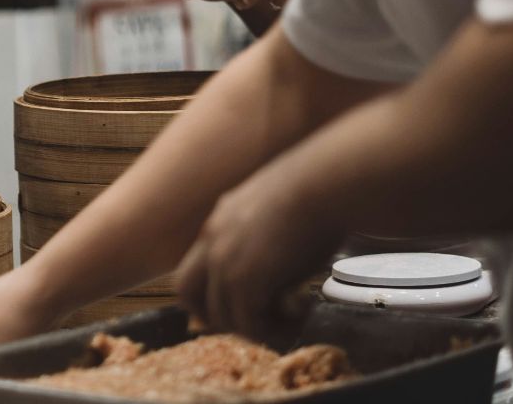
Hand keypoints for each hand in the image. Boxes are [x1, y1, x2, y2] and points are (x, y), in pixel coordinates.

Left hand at [173, 164, 342, 340]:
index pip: (195, 267)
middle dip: (218, 315)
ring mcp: (225, 262)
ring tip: (295, 316)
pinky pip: (250, 324)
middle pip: (188, 294)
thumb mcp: (274, 202)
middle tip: (260, 319)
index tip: (247, 298)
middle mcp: (213, 241)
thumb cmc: (316, 187)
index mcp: (220, 221)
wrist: (325, 183)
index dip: (212, 291)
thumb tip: (281, 246)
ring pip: (222, 317)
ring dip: (257, 327)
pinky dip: (276, 329)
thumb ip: (264, 225)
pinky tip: (303, 311)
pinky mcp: (246, 281)